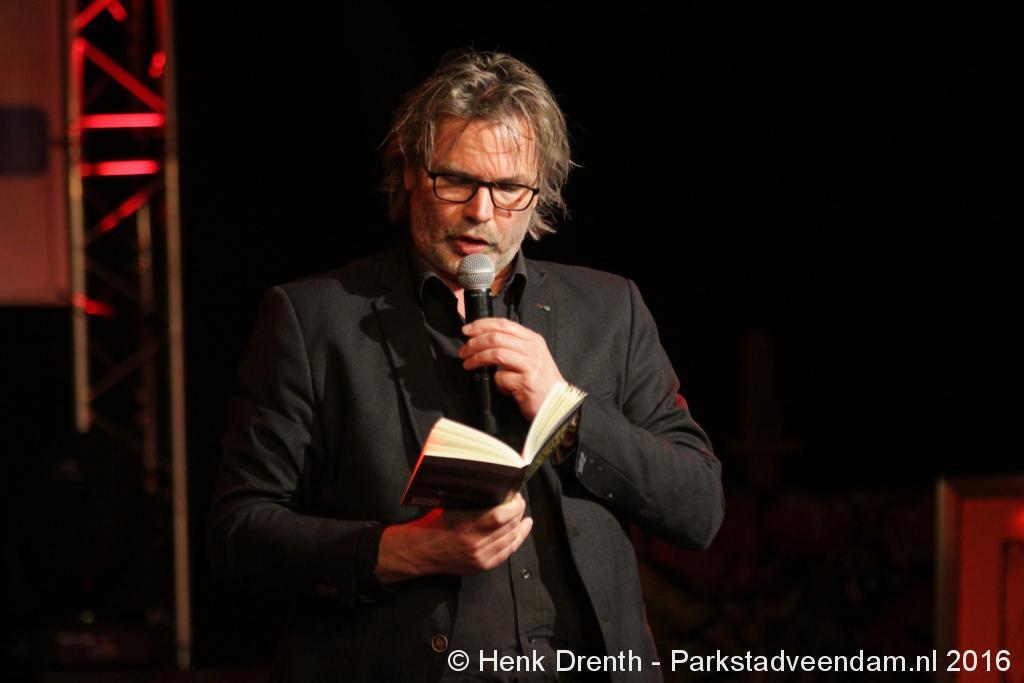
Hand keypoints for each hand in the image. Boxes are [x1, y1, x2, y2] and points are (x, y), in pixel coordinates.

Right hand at [375, 493, 531, 582]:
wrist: (421, 551)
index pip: (500, 515)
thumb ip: (472, 501)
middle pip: (508, 527)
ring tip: (523, 516)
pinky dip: (516, 540)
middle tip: (518, 502)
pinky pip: (506, 553)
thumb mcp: (449, 506)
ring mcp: (480, 557)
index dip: (514, 505)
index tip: (516, 496)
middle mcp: (475, 544)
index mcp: (466, 526)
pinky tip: (522, 531)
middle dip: (518, 512)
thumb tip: (494, 489)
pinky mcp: (482, 566)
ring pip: (510, 540)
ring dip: (519, 526)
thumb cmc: (433, 524)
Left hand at [459, 318, 564, 419]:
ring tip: (469, 365)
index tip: (466, 330)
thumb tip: (484, 341)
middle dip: (474, 343)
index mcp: (533, 339)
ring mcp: (531, 364)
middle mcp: (533, 349)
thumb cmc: (540, 381)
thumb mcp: (531, 357)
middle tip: (463, 352)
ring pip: (496, 354)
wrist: (556, 403)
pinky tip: (501, 387)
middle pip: (496, 337)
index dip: (482, 325)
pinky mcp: (526, 382)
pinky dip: (496, 382)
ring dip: (477, 359)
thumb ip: (513, 347)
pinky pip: (501, 378)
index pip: (503, 324)